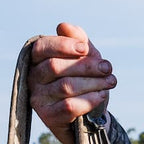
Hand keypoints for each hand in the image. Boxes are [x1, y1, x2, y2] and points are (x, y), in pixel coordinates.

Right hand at [29, 21, 116, 143]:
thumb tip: (64, 26)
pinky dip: (89, 99)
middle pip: (55, 67)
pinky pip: (69, 106)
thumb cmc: (84, 80)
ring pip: (65, 86)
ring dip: (93, 83)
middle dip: (86, 66)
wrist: (88, 116)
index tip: (85, 49)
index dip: (64, 45)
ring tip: (110, 82)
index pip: (42, 47)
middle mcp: (33, 78)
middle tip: (107, 68)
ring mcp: (38, 98)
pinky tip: (101, 95)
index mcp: (37, 60)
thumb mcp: (84, 58)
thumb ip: (77, 40)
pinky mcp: (48, 117)